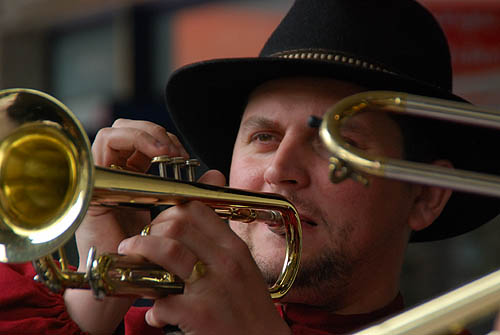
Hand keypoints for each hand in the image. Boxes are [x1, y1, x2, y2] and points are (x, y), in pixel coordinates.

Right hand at [65, 119, 189, 333]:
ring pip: (115, 132)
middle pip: (126, 130)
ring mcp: (102, 178)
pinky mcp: (94, 181)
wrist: (125, 277)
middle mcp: (115, 175)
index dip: (165, 140)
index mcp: (132, 178)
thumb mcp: (177, 216)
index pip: (143, 141)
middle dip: (154, 132)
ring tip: (168, 151)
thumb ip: (194, 194)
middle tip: (176, 152)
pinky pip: (104, 143)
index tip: (186, 157)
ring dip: (145, 134)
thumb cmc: (149, 251)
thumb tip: (216, 173)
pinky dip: (132, 139)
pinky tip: (156, 154)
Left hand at [117, 170, 290, 334]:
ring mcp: (212, 286)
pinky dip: (154, 309)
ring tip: (130, 255)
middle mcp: (225, 261)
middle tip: (139, 242)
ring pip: (166, 250)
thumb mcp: (243, 269)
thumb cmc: (252, 309)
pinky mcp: (200, 314)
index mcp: (234, 248)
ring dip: (140, 250)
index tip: (160, 224)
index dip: (170, 213)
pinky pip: (163, 302)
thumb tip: (186, 237)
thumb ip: (218, 250)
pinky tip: (156, 315)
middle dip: (150, 230)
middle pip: (177, 225)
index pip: (197, 211)